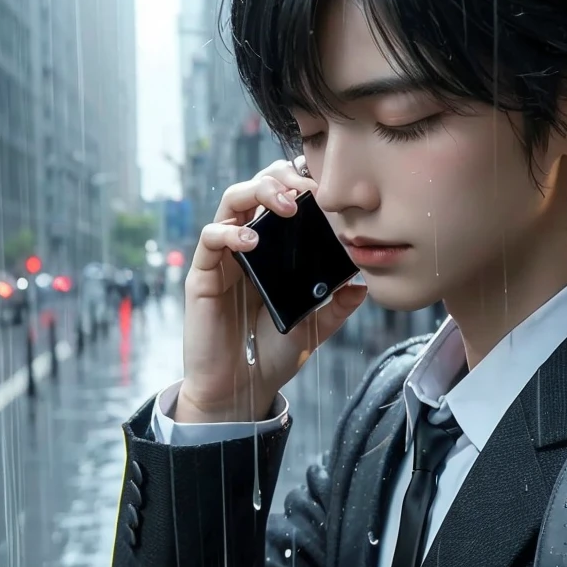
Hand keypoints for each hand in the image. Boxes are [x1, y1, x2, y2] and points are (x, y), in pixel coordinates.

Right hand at [177, 157, 367, 421]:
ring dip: (259, 192)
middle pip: (257, 187)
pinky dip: (229, 232)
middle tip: (305, 191)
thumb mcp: (315, 327)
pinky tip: (250, 241)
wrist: (240, 389)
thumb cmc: (273, 354)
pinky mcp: (203, 274)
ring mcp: (224, 257)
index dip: (301, 183)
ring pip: (232, 201)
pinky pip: (210, 238)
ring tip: (286, 206)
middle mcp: (248, 246)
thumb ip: (337, 305)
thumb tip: (362, 282)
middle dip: (281, 177)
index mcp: (275, 250)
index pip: (284, 198)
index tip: (327, 188)